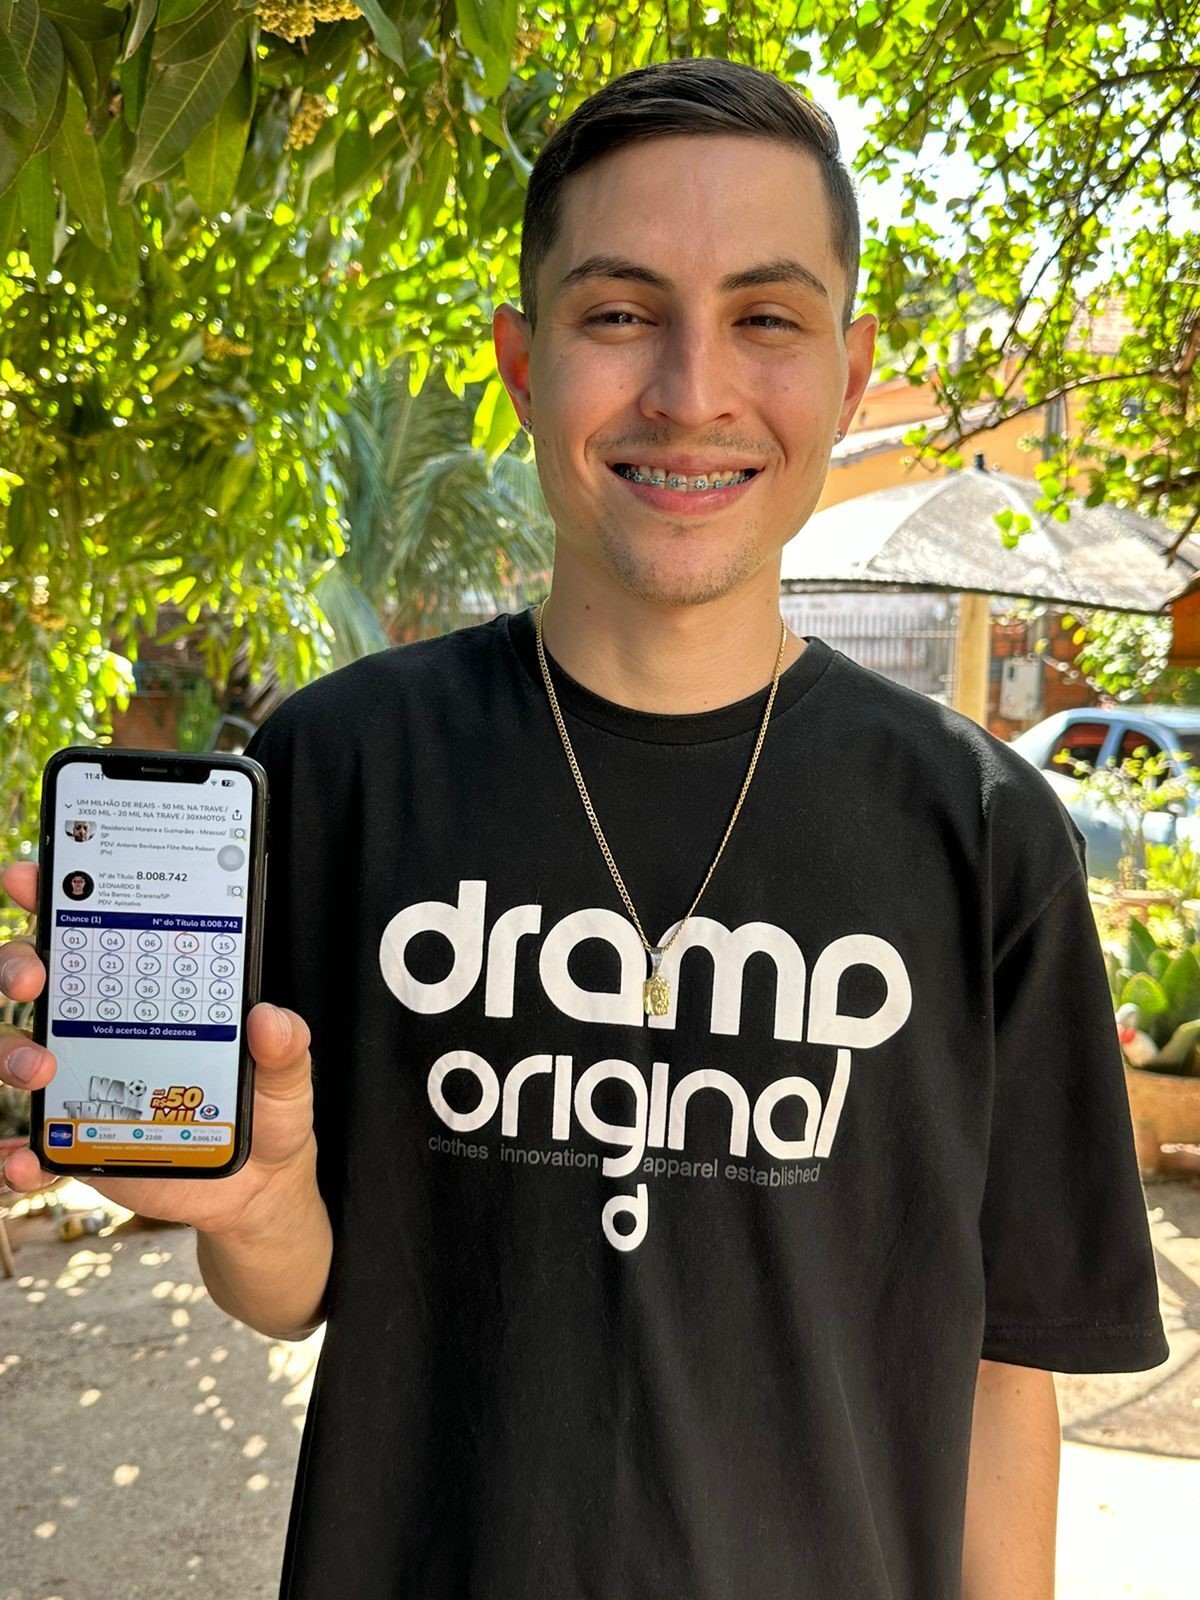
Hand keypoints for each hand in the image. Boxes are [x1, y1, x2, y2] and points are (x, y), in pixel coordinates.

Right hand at [0, 862, 318, 1237]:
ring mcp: (78, 1080)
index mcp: (145, 987)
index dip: (50, 893)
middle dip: (17, 963)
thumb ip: (285, 1048)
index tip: (30, 875)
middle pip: (32, 976)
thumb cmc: (265, 1107)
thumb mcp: (286, 1075)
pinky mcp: (73, 1139)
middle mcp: (98, 1023)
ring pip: (13, 1049)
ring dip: (9, 1053)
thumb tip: (269, 1017)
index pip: (88, 926)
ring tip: (40, 1070)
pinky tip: (26, 1159)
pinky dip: (14, 1153)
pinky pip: (26, 1145)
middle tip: (34, 977)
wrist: (255, 1185)